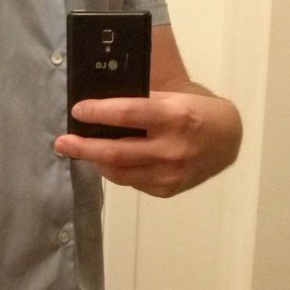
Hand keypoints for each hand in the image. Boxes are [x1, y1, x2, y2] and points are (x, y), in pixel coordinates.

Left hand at [55, 91, 241, 196]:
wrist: (227, 140)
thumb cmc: (195, 112)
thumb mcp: (174, 98)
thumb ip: (142, 103)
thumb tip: (99, 109)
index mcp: (175, 117)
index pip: (128, 114)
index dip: (98, 113)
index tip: (78, 110)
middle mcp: (173, 149)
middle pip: (116, 152)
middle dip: (83, 148)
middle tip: (62, 143)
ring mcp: (170, 174)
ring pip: (119, 172)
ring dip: (96, 161)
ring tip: (80, 150)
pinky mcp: (167, 190)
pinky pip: (131, 182)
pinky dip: (116, 170)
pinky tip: (109, 161)